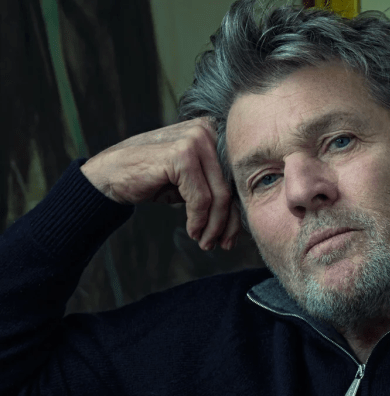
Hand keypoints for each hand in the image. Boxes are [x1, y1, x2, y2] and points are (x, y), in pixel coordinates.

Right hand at [80, 118, 239, 250]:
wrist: (109, 175)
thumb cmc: (153, 178)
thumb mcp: (191, 180)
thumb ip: (216, 186)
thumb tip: (244, 215)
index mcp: (214, 131)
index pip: (235, 177)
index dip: (237, 210)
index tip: (231, 236)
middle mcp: (208, 130)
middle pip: (231, 187)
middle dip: (228, 222)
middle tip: (223, 245)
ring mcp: (195, 140)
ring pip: (219, 196)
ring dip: (213, 226)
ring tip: (205, 242)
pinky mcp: (181, 155)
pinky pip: (201, 198)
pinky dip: (198, 220)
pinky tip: (192, 231)